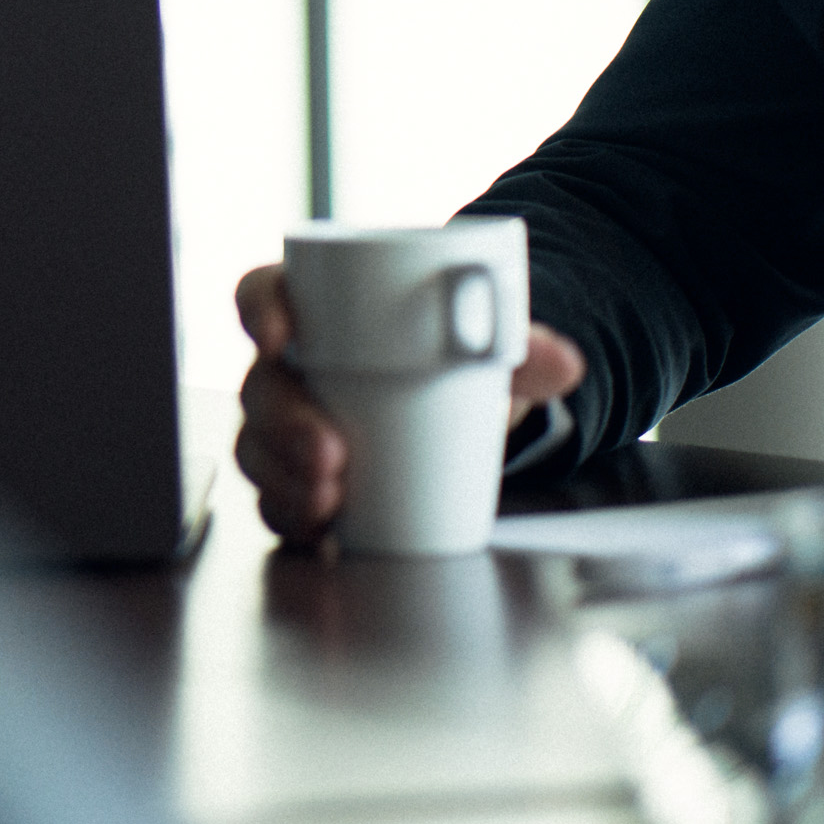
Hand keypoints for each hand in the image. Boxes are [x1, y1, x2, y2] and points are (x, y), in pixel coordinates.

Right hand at [230, 259, 585, 549]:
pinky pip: (274, 496)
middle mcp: (290, 365)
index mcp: (316, 308)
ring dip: (282, 480)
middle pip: (259, 385)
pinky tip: (319, 531)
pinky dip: (292, 516)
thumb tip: (565, 363)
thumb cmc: (450, 353)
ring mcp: (289, 422)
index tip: (279, 335)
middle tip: (331, 455)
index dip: (259, 311)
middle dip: (283, 424)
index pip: (263, 291)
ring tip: (329, 503)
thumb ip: (524, 345)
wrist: (460, 404)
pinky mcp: (299, 474)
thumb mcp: (487, 341)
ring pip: (257, 447)